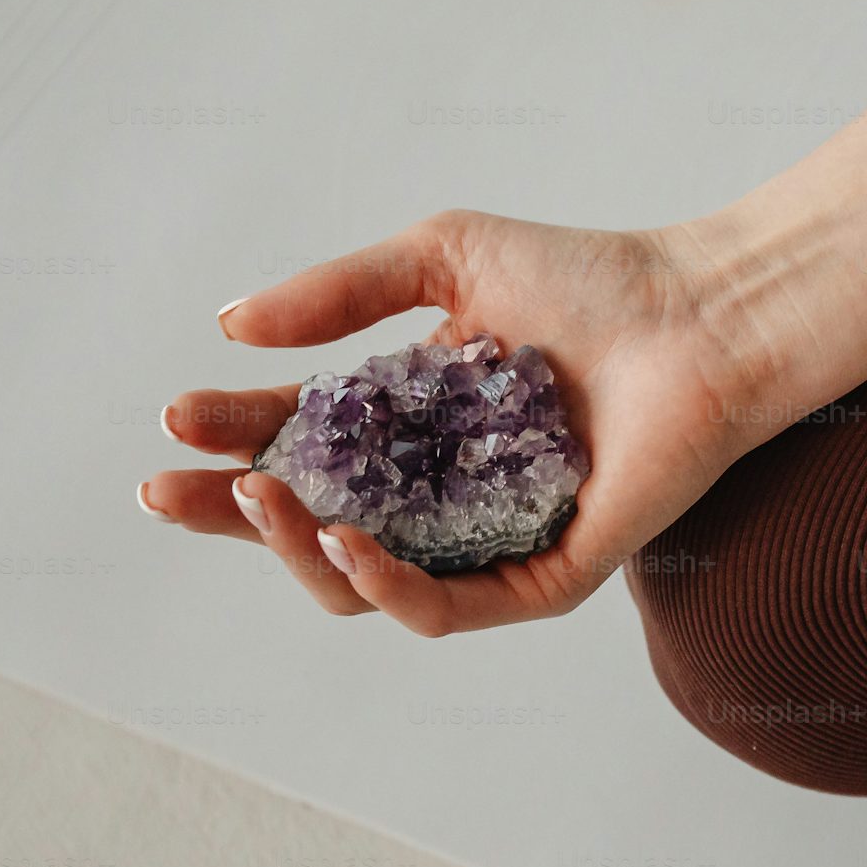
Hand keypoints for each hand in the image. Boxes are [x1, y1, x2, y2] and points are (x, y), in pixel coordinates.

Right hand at [141, 210, 783, 635]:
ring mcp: (488, 541)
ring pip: (363, 584)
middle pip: (311, 528)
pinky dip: (387, 585)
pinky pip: (449, 607)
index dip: (231, 438)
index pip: (300, 445)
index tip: (175, 417)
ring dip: (297, 550)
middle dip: (231, 514)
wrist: (698, 314)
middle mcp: (441, 493)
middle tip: (168, 488)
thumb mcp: (444, 258)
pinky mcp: (544, 576)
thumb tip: (227, 325)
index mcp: (410, 424)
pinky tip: (344, 544)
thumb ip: (340, 294)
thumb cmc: (589, 278)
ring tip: (262, 500)